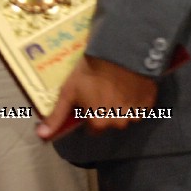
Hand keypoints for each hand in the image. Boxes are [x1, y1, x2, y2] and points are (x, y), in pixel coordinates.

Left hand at [38, 55, 158, 140]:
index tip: (86, 102)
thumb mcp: (67, 93)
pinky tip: (126, 86)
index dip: (87, 115)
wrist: (117, 55)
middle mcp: (119, 123)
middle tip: (99, 91)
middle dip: (104, 111)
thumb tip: (42, 136)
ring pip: (124, 115)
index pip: (92, 128)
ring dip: (119, 106)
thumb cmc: (89, 74)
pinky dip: (133, 99)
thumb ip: (57, 117)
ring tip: (113, 87)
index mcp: (99, 123)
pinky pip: (139, 106)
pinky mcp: (149, 103)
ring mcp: (136, 114)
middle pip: (109, 122)